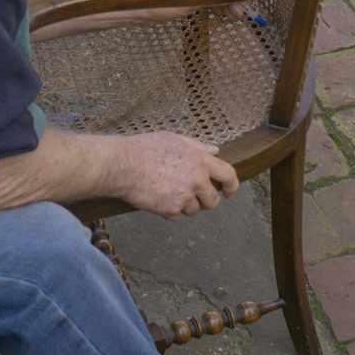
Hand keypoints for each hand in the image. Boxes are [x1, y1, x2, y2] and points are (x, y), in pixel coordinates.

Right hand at [114, 132, 238, 218]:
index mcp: (200, 160)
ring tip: (167, 192)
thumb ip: (198, 147)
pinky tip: (156, 197)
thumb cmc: (145, 148)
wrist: (123, 164)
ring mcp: (185, 196)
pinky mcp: (171, 209)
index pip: (228, 175)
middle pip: (213, 200)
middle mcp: (197, 179)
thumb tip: (215, 151)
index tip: (229, 192)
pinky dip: (167, 210)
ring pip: (194, 210)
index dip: (232, 186)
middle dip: (205, 201)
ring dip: (184, 205)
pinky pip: (175, 215)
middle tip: (193, 196)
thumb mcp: (174, 139)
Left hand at [137, 0, 244, 23]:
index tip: (243, 1)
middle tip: (240, 15)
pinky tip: (224, 15)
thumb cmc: (158, 2)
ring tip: (235, 17)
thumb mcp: (187, 0)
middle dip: (230, 0)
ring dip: (225, 5)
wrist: (138, 11)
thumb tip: (229, 1)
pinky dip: (216, 7)